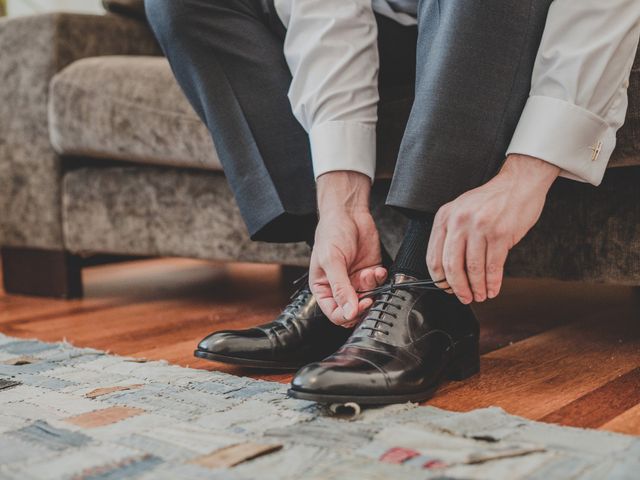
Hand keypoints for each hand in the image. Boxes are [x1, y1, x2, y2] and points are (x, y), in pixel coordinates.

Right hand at [309, 171, 386, 325]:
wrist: (348, 214)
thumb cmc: (332, 234)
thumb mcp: (332, 262)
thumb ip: (340, 289)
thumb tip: (348, 313)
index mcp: (323, 288)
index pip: (334, 314)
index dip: (347, 315)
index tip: (358, 306)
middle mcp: (340, 287)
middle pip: (353, 310)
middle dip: (362, 304)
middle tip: (368, 296)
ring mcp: (355, 280)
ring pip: (368, 298)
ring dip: (372, 288)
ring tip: (369, 274)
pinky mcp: (370, 272)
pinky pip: (378, 284)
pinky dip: (380, 278)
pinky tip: (377, 269)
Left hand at [427, 154, 559, 302]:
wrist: (519, 184)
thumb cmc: (491, 200)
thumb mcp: (462, 210)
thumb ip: (452, 234)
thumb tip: (448, 269)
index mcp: (445, 217)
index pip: (434, 256)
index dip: (439, 278)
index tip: (445, 287)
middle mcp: (459, 222)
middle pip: (452, 266)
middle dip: (457, 287)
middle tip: (464, 297)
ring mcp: (480, 228)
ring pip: (473, 268)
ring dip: (477, 287)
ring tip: (480, 295)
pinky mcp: (501, 234)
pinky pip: (493, 266)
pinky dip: (492, 282)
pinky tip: (493, 289)